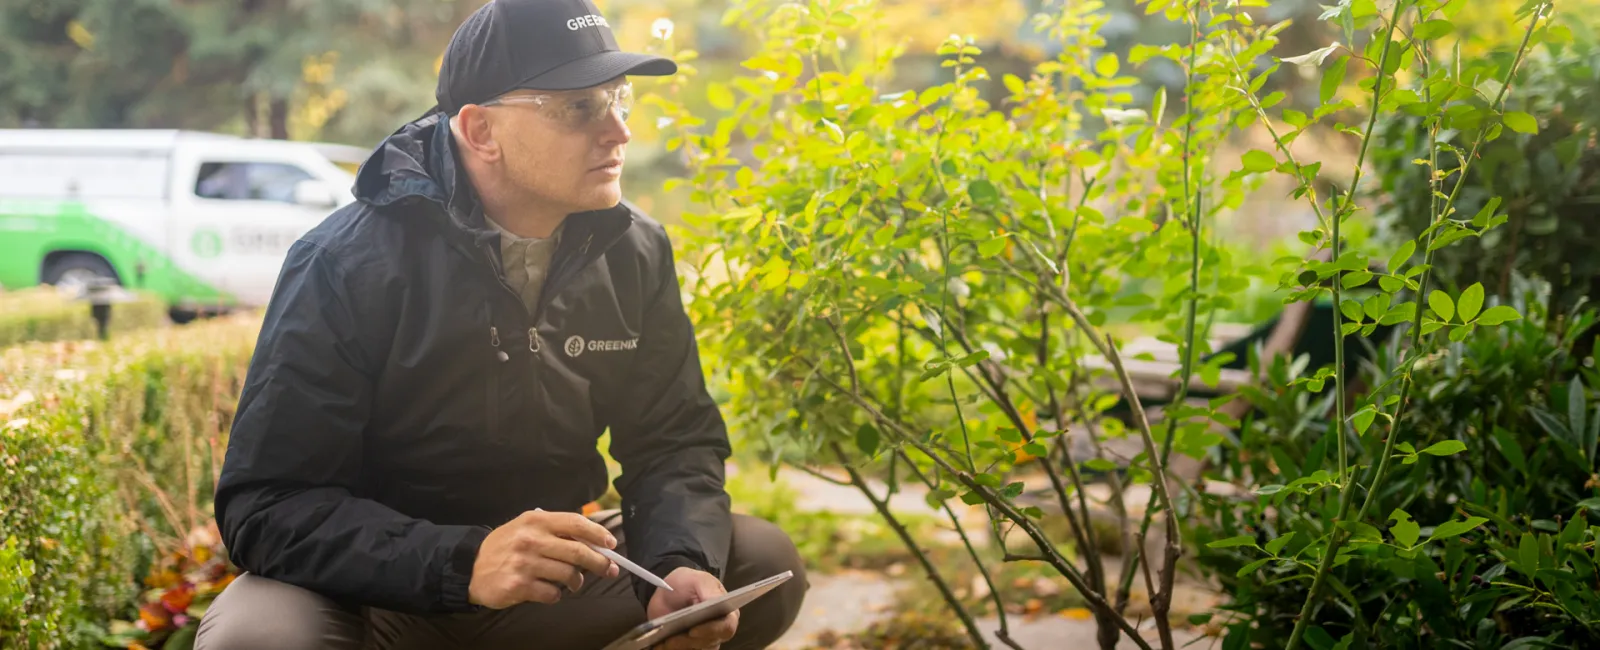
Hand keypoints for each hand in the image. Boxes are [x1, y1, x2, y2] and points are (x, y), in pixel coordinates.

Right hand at [468, 510, 619, 608]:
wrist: (469, 568)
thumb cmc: (505, 547)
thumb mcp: (526, 528)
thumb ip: (555, 531)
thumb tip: (593, 541)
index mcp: (535, 521)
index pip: (575, 523)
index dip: (598, 533)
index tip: (611, 544)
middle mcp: (531, 540)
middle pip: (578, 551)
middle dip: (599, 562)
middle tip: (610, 570)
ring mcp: (525, 563)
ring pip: (568, 574)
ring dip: (576, 581)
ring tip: (573, 582)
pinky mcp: (519, 586)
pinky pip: (552, 594)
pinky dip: (556, 595)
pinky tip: (548, 590)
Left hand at [646, 568, 738, 649]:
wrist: (669, 593)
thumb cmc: (688, 584)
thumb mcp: (698, 580)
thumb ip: (708, 590)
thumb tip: (716, 601)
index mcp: (727, 613)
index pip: (726, 627)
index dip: (711, 631)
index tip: (693, 630)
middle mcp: (718, 631)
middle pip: (708, 643)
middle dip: (688, 641)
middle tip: (671, 639)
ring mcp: (703, 642)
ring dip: (678, 647)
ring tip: (662, 642)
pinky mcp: (688, 647)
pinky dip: (668, 649)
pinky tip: (657, 645)